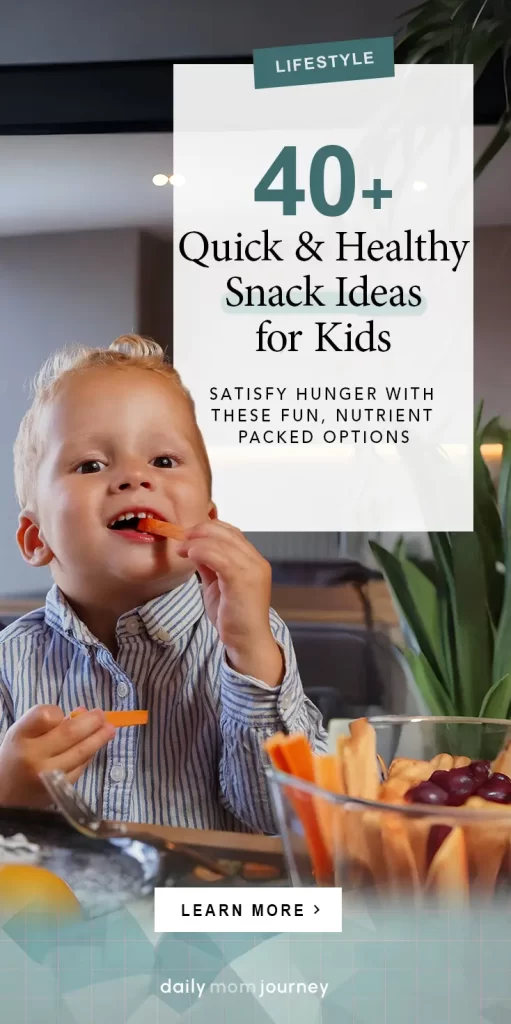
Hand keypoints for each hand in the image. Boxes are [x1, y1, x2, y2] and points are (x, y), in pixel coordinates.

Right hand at [0, 705, 115, 808]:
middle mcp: (33, 757)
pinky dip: (89, 756)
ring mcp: (47, 776)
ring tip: (109, 730)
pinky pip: (80, 768)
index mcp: (21, 736)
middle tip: (102, 716)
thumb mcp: (23, 733)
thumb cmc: (17, 755)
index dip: (59, 713)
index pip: (45, 716)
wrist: (4, 795)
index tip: (65, 714)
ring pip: (80, 753)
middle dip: (91, 722)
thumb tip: (83, 713)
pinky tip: (94, 748)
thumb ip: (48, 722)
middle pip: (69, 734)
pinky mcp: (59, 790)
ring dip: (98, 739)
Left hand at [177, 520, 284, 686]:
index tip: (187, 535)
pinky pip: (219, 556)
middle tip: (181, 538)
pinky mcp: (243, 580)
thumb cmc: (234, 619)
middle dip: (200, 531)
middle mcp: (256, 561)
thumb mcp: (218, 586)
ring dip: (196, 541)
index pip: (232, 533)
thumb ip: (210, 567)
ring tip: (181, 549)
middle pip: (227, 532)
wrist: (247, 643)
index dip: (208, 528)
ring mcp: (252, 570)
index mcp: (253, 561)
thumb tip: (194, 550)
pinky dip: (201, 551)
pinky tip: (189, 555)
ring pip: (222, 541)